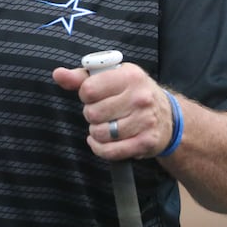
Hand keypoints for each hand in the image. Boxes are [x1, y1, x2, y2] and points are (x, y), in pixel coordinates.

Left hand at [53, 63, 172, 159]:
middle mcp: (140, 97)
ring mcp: (145, 121)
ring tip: (105, 125)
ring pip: (100, 133)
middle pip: (93, 113)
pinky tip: (102, 141)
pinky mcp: (146, 142)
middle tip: (100, 112)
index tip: (92, 95)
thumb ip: (81, 76)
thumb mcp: (111, 77)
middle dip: (91, 114)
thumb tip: (58, 74)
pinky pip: (110, 151)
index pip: (89, 89)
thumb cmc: (132, 93)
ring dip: (96, 132)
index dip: (85, 94)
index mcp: (130, 76)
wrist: (168, 116)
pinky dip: (100, 148)